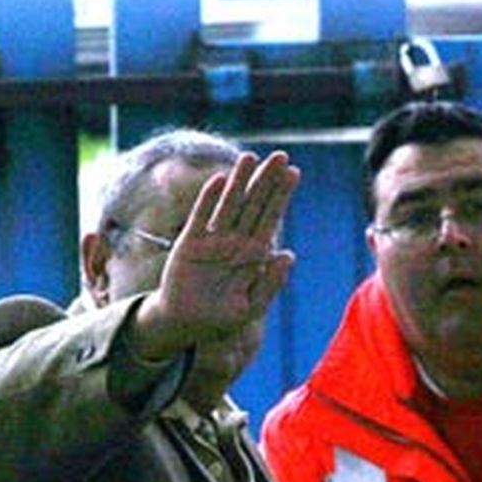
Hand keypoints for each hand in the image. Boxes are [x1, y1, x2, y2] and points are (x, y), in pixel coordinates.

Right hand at [133, 150, 299, 361]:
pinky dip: (209, 200)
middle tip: (281, 155)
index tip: (294, 173)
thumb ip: (270, 283)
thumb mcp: (251, 306)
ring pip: (230, 204)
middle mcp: (235, 242)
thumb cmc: (222, 318)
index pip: (271, 218)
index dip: (282, 196)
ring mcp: (213, 240)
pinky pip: (201, 217)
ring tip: (251, 157)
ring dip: (240, 181)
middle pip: (254, 204)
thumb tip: (288, 255)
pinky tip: (219, 181)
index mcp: (254, 255)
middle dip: (267, 180)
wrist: (187, 325)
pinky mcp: (189, 244)